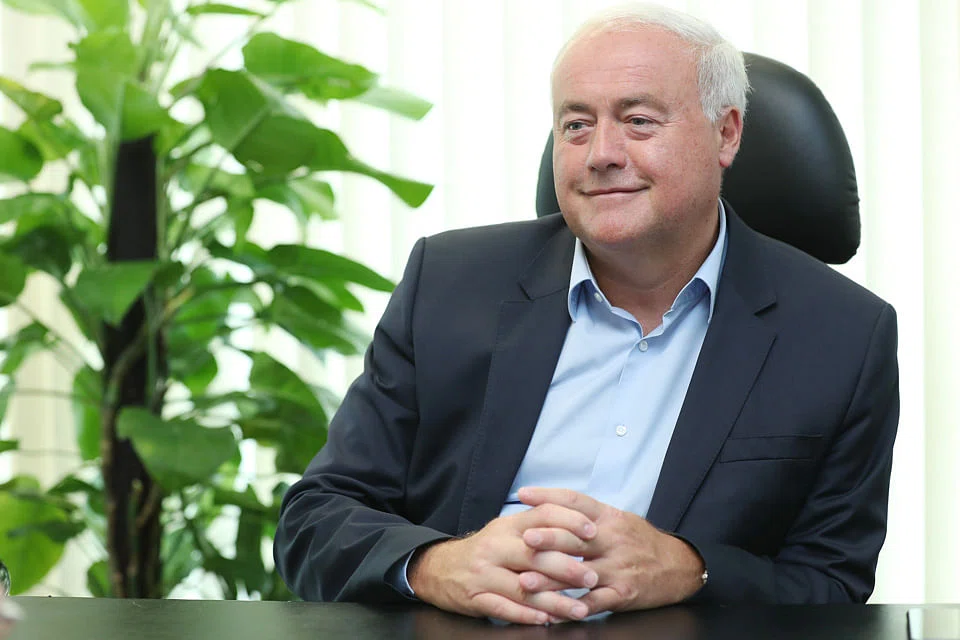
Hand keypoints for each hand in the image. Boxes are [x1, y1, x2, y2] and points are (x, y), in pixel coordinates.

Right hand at [408, 504, 600, 623]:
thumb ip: (536, 526)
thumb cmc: (485, 550)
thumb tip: (578, 528)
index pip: (542, 515)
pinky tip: (547, 620)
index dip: (569, 522)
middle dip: (567, 567)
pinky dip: (528, 615)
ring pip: (524, 587)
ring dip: (555, 601)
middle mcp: (495, 546)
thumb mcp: (506, 530)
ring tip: (579, 609)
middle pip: (535, 554)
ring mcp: (484, 573)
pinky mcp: (475, 598)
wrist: (439, 568)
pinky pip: (505, 608)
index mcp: (507, 526)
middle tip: (592, 577)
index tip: (592, 533)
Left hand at [518, 487, 704, 615]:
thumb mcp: (618, 518)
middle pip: (576, 536)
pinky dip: (571, 609)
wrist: (679, 566)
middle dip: (548, 538)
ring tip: (526, 580)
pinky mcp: (623, 593)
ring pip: (580, 573)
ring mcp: (617, 568)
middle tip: (524, 539)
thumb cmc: (640, 541)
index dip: (548, 495)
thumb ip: (587, 514)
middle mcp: (612, 539)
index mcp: (609, 517)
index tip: (523, 494)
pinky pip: (593, 602)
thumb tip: (549, 505)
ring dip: (551, 579)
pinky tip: (552, 612)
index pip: (576, 500)